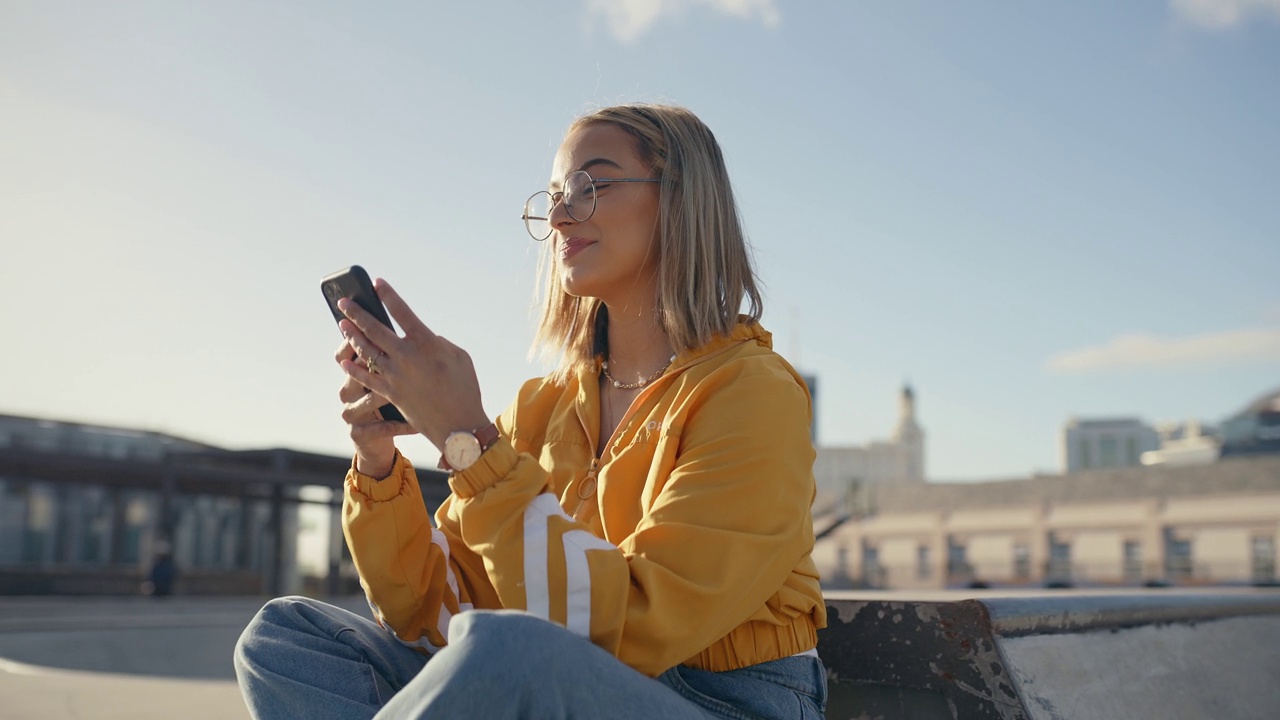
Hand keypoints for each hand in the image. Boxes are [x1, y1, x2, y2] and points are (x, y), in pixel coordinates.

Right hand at [334, 340, 413, 477]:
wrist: (377, 442)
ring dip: (392, 395)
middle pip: (354, 373)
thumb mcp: (384, 381)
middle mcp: (347, 393)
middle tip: (399, 357)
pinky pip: (383, 427)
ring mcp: (351, 414)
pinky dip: (402, 425)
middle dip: (377, 363)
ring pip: (370, 399)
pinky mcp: (358, 434)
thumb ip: (389, 360)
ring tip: (411, 390)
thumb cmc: (387, 405)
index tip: (379, 334)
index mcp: (351, 375)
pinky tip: (417, 424)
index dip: (355, 343)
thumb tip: (409, 337)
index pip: (343, 355)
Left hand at [336, 278, 489, 451]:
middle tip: (343, 302)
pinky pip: (366, 378)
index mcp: (426, 343)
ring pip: (366, 351)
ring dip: (351, 336)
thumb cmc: (465, 388)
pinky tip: (344, 360)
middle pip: (374, 329)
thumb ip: (438, 342)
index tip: (376, 283)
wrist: (459, 426)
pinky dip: (353, 369)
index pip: (402, 312)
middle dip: (356, 312)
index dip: (388, 295)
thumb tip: (422, 338)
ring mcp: (395, 376)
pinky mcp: (390, 393)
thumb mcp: (459, 356)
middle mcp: (406, 357)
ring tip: (341, 324)